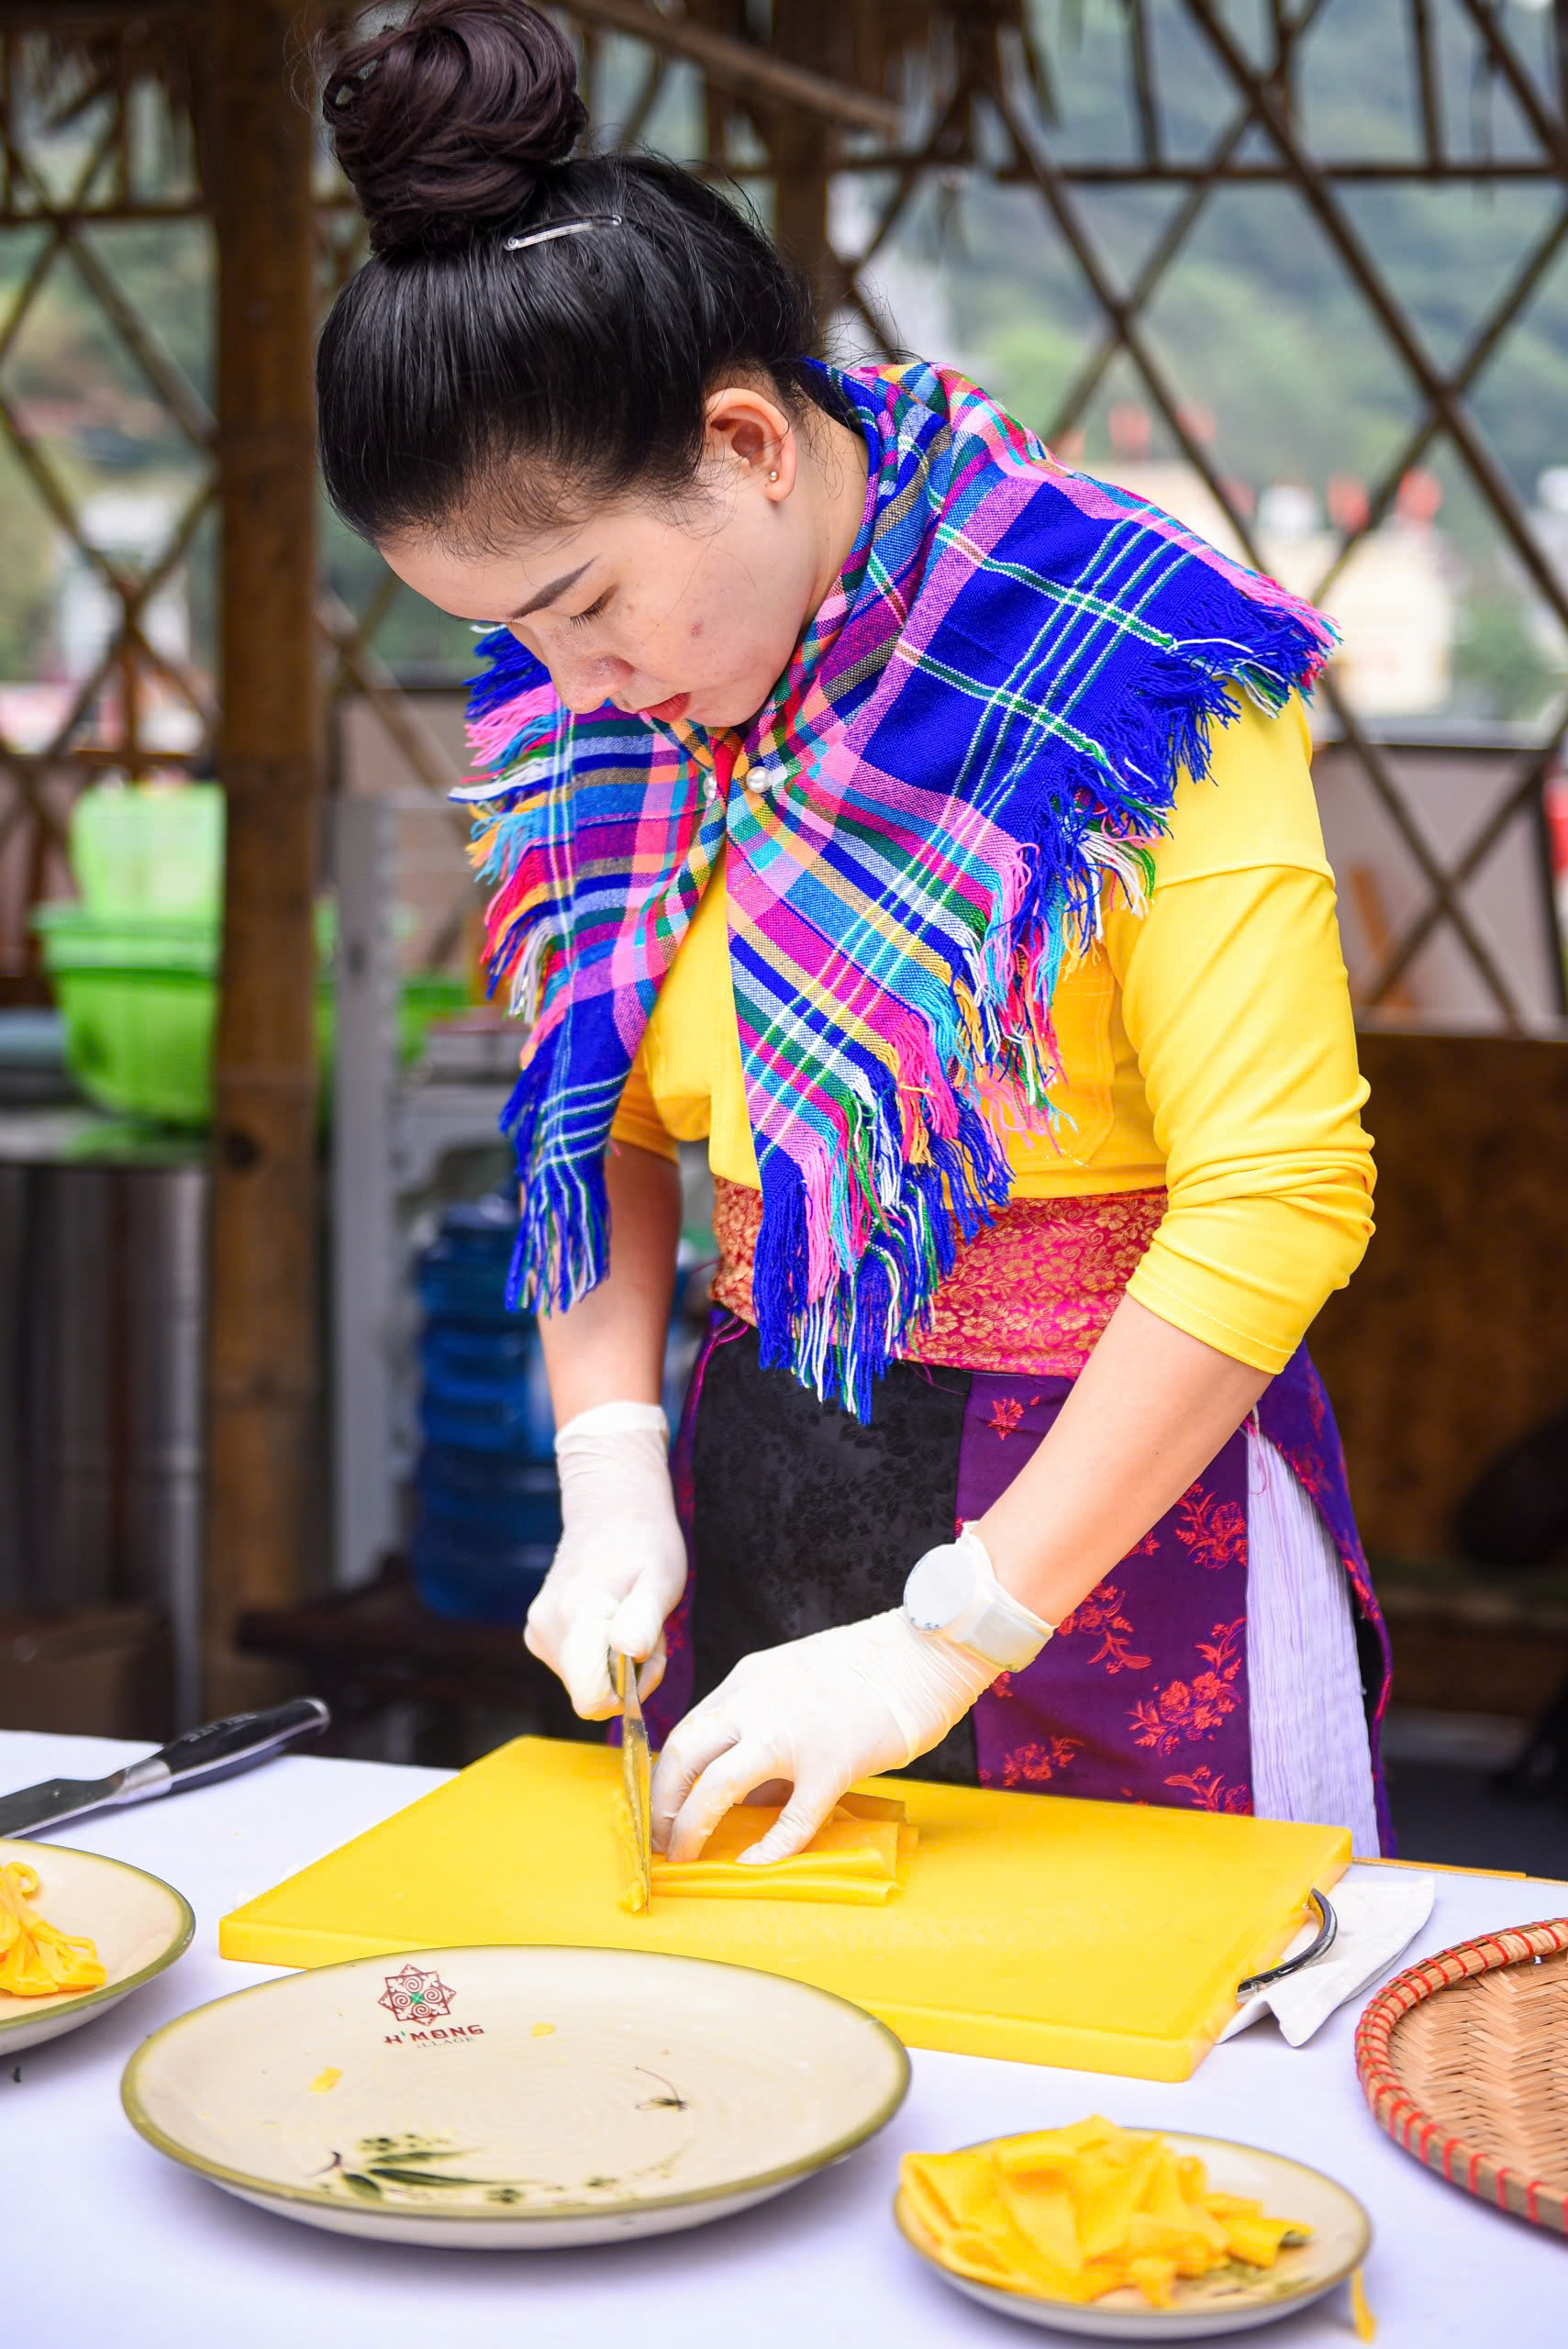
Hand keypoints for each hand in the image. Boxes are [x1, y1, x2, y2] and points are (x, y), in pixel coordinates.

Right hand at [524, 1401, 686, 1719]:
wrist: (611, 1507)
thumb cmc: (644, 1542)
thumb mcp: (661, 1578)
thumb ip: (643, 1618)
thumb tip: (630, 1653)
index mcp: (574, 1620)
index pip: (590, 1701)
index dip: (628, 1692)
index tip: (647, 1654)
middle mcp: (545, 1630)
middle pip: (591, 1693)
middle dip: (628, 1674)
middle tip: (648, 1626)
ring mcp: (538, 1632)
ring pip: (585, 1680)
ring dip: (618, 1662)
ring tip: (634, 1615)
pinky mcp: (539, 1632)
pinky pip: (577, 1665)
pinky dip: (603, 1653)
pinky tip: (617, 1616)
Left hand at [649, 1610, 997, 1864]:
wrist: (920, 1654)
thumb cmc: (863, 1670)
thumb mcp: (790, 1679)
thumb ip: (758, 1723)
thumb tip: (739, 1787)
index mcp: (746, 1682)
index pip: (686, 1730)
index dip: (667, 1775)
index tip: (663, 1806)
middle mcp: (756, 1704)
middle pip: (684, 1754)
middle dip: (662, 1802)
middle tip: (660, 1838)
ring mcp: (791, 1735)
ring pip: (719, 1783)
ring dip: (691, 1824)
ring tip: (684, 1854)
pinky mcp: (832, 1764)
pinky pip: (792, 1818)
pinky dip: (768, 1848)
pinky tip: (754, 1866)